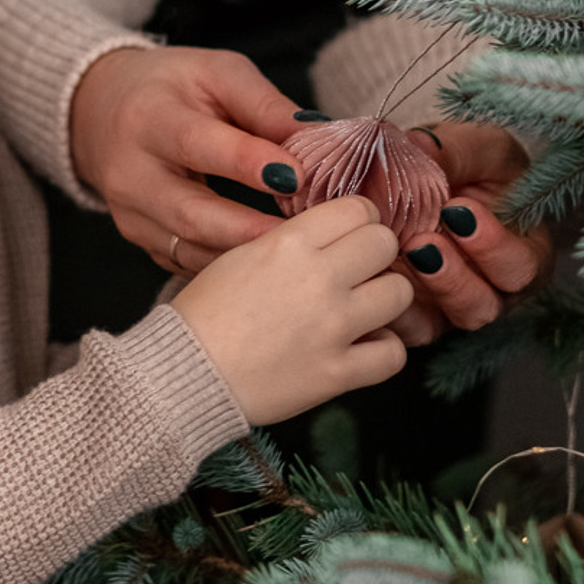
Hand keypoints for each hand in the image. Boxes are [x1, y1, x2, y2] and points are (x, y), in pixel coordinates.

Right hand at [70, 45, 305, 273]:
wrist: (103, 112)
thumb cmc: (170, 88)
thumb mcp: (217, 74)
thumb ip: (265, 105)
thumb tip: (318, 137)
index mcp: (148, 118)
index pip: (197, 144)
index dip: (247, 162)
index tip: (297, 176)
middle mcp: (130, 173)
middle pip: (191, 212)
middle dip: (251, 228)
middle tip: (308, 235)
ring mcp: (131, 216)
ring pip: (191, 249)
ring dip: (246, 255)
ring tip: (298, 251)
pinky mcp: (141, 241)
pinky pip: (188, 264)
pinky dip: (231, 268)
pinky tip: (268, 263)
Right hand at [173, 196, 411, 424]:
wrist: (184, 374)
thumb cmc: (202, 316)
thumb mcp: (239, 256)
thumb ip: (290, 241)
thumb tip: (333, 236)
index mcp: (289, 243)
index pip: (358, 209)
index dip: (358, 221)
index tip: (350, 236)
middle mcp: (318, 278)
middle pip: (384, 244)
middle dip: (374, 255)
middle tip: (358, 271)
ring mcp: (333, 327)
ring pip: (399, 294)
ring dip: (384, 300)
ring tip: (362, 310)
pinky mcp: (338, 373)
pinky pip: (393, 353)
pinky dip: (382, 351)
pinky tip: (361, 348)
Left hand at [388, 121, 552, 345]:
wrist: (415, 179)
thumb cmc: (463, 164)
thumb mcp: (472, 147)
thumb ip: (457, 150)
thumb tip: (421, 147)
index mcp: (522, 251)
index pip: (522, 267)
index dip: (494, 245)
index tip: (458, 209)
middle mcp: (491, 288)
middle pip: (485, 305)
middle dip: (456, 277)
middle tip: (425, 240)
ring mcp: (451, 305)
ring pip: (444, 320)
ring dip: (425, 289)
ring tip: (404, 251)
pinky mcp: (416, 315)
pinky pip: (408, 327)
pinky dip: (393, 307)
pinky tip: (376, 274)